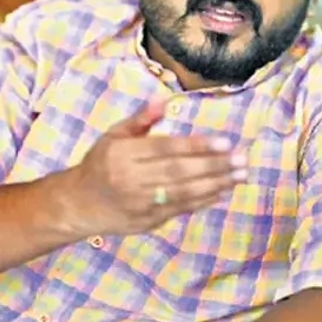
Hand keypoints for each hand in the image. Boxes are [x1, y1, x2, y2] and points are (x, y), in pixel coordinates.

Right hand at [69, 100, 247, 235]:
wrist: (79, 204)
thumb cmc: (100, 163)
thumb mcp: (113, 135)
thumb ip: (140, 119)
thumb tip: (164, 100)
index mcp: (124, 154)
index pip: (167, 148)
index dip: (197, 145)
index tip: (225, 142)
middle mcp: (132, 179)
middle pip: (179, 171)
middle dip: (214, 166)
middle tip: (241, 159)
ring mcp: (141, 203)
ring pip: (184, 193)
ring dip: (216, 184)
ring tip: (240, 175)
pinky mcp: (148, 221)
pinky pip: (181, 209)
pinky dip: (204, 201)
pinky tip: (223, 191)